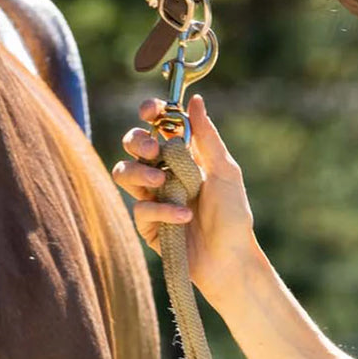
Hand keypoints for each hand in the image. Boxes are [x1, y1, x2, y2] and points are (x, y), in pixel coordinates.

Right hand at [112, 93, 258, 304]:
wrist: (231, 258)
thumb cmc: (234, 214)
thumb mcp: (225, 170)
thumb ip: (207, 137)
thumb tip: (195, 100)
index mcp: (184, 156)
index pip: (158, 126)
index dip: (150, 114)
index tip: (151, 111)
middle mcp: (164, 172)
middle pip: (133, 146)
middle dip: (137, 142)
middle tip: (153, 150)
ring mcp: (153, 197)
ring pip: (123, 173)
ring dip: (139, 173)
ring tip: (161, 182)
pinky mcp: (147, 224)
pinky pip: (140, 209)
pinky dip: (161, 211)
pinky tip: (183, 218)